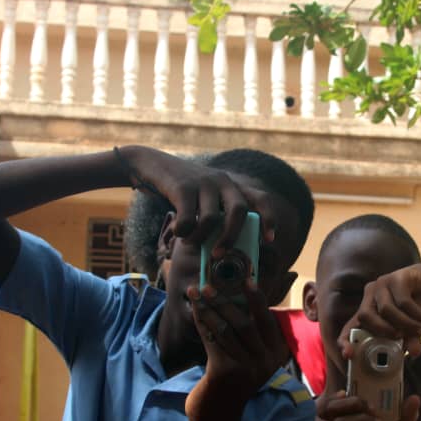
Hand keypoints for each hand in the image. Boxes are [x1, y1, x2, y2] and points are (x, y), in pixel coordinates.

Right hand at [121, 146, 278, 252]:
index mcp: (232, 185)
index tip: (270, 240)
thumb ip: (218, 216)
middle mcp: (222, 180)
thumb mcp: (205, 199)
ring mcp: (203, 182)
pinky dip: (183, 232)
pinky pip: (188, 219)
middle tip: (219, 255)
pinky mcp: (183, 186)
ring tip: (190, 243)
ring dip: (200, 238)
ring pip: (211, 219)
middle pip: (239, 212)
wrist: (151, 165)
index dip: (269, 219)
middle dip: (232, 237)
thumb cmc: (182, 193)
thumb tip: (228, 251)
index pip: (261, 199)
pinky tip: (177, 233)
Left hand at [185, 281, 289, 420]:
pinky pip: (212, 339)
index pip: (267, 320)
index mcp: (275, 354)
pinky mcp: (226, 372)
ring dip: (208, 308)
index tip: (246, 279)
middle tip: (209, 285)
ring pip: (225, 329)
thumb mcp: (247, 356)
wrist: (218, 414)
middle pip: (245, 322)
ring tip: (196, 293)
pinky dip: (202, 322)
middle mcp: (265, 361)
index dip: (257, 298)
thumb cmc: (230, 378)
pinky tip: (194, 310)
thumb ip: (247, 333)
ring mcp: (247, 368)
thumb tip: (234, 296)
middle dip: (225, 300)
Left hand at [339, 262, 420, 357]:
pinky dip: (418, 315)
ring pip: (386, 310)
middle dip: (381, 330)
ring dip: (406, 324)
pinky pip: (404, 302)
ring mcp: (383, 284)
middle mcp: (371, 295)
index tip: (348, 355)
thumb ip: (409, 339)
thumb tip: (414, 353)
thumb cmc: (419, 305)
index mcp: (369, 308)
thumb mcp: (412, 327)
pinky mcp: (398, 277)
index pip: (351, 325)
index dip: (346, 340)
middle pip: (364, 315)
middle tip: (400, 337)